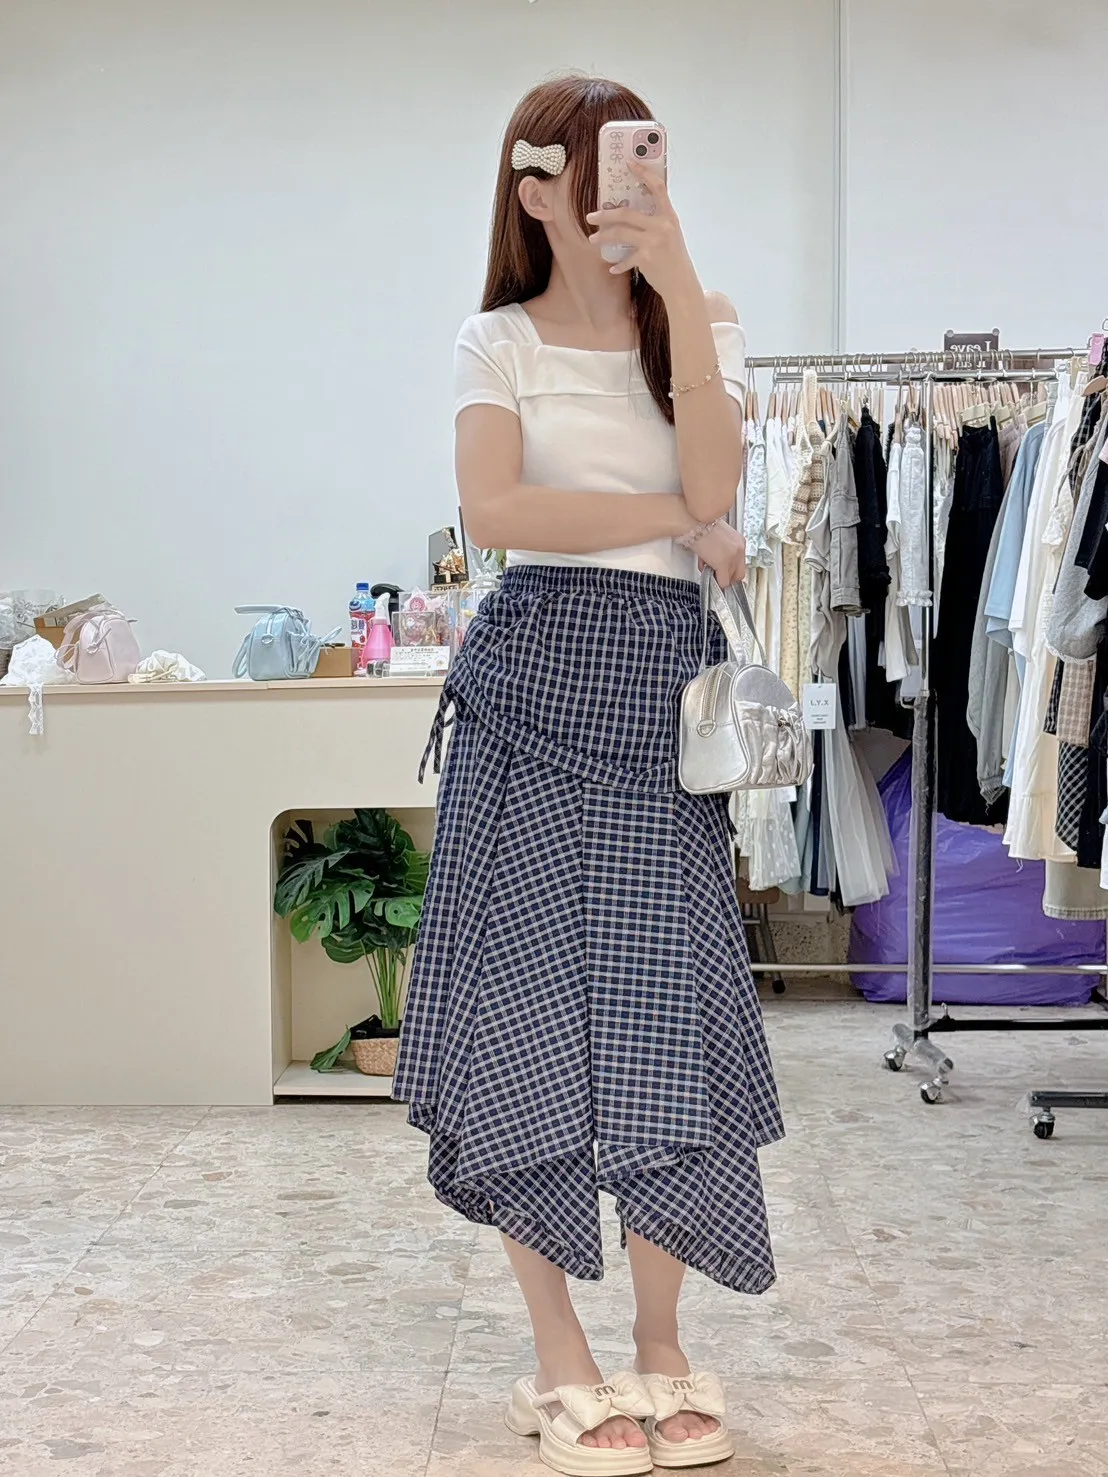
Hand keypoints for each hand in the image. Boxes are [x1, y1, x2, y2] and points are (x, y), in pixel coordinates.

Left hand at [585, 163, 698, 300]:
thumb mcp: (671, 234)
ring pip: (620, 233)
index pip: (657, 187)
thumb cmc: (674, 259)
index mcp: (669, 216)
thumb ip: (656, 221)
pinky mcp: (647, 258)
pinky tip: (612, 268)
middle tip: (591, 216)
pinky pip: (625, 258)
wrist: (682, 285)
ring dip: (603, 237)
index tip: (629, 162)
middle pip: (627, 213)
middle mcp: (662, 225)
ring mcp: (654, 241)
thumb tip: (631, 213)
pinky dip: (617, 264)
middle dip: (605, 215)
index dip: (643, 173)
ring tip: (593, 240)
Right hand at [694, 521, 746, 588]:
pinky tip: (707, 572)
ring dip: (719, 576)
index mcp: (740, 541)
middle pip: (739, 574)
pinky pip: (723, 582)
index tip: (723, 570)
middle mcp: (740, 549)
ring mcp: (733, 557)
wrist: (695, 522)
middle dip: (727, 576)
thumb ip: (723, 550)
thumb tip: (716, 562)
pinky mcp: (723, 564)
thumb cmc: (702, 526)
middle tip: (717, 575)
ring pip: (730, 578)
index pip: (740, 563)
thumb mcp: (719, 537)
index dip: (730, 569)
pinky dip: (715, 582)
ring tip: (708, 567)